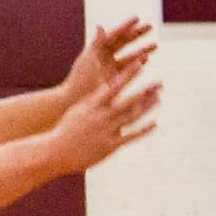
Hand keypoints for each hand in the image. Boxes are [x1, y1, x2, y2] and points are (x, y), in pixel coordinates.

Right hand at [48, 67, 162, 174]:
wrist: (55, 151)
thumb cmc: (65, 129)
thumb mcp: (78, 110)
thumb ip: (93, 100)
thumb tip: (104, 88)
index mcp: (92, 105)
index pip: (114, 85)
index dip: (128, 74)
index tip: (140, 63)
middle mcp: (101, 116)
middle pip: (128, 101)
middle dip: (145, 91)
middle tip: (159, 83)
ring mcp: (107, 131)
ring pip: (132, 117)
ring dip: (147, 107)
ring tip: (158, 98)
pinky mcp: (110, 146)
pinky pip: (131, 136)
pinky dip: (143, 130)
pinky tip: (154, 123)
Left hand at [68, 15, 155, 98]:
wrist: (75, 100)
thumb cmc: (79, 79)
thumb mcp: (88, 59)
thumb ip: (97, 43)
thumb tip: (100, 25)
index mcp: (97, 50)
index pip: (113, 35)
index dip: (125, 26)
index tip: (138, 18)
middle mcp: (104, 57)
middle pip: (123, 42)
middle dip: (137, 34)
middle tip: (150, 26)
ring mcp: (110, 68)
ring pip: (129, 56)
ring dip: (141, 49)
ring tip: (155, 45)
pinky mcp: (115, 79)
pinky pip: (128, 68)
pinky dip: (138, 63)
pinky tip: (147, 59)